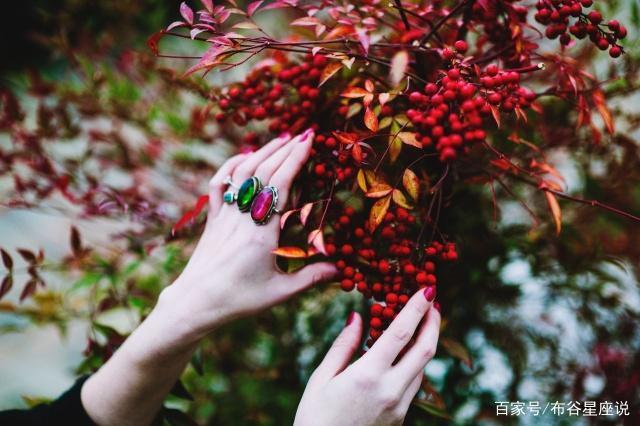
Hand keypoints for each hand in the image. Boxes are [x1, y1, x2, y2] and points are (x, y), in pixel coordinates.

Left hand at [81, 130, 338, 425]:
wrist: (194, 303)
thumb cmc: (238, 300)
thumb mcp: (279, 292)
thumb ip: (310, 278)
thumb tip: (339, 269)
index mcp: (261, 232)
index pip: (280, 184)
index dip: (295, 159)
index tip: (310, 140)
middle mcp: (242, 217)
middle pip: (263, 171)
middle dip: (285, 148)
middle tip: (304, 133)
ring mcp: (224, 214)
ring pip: (242, 172)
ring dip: (262, 151)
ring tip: (282, 138)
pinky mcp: (213, 218)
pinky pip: (219, 184)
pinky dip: (232, 165)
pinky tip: (245, 157)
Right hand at [294, 287, 439, 425]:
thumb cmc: (314, 418)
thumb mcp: (322, 379)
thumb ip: (343, 345)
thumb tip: (358, 316)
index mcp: (368, 376)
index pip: (401, 333)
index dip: (417, 308)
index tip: (427, 289)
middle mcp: (391, 390)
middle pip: (425, 349)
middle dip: (433, 322)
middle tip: (433, 302)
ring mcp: (399, 407)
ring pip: (422, 367)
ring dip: (425, 342)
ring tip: (418, 323)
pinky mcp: (400, 418)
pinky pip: (413, 384)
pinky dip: (413, 362)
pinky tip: (402, 354)